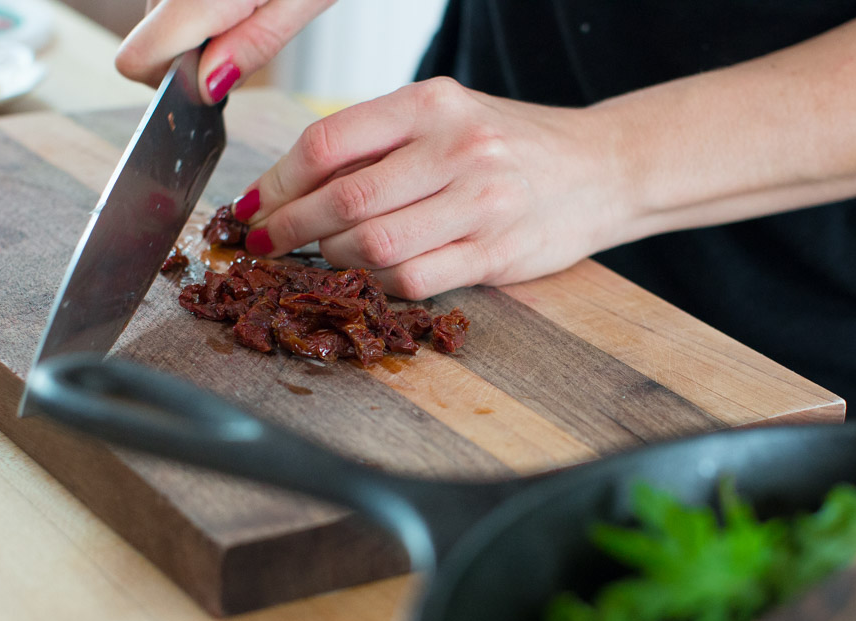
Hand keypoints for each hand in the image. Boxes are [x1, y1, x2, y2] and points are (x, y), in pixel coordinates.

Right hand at [116, 0, 335, 102]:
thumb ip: (255, 43)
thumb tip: (209, 88)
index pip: (136, 59)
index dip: (172, 85)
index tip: (213, 85)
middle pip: (147, 37)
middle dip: (191, 53)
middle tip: (249, 33)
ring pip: (160, 11)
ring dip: (199, 24)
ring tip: (252, 2)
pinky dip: (200, 0)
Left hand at [234, 77, 633, 299]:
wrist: (601, 168)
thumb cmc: (512, 143)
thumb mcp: (447, 116)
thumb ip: (379, 141)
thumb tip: (293, 184)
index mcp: (432, 103)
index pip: (329, 142)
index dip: (278, 180)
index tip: (254, 204)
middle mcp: (457, 147)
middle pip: (344, 199)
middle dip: (290, 228)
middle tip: (266, 242)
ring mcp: (481, 203)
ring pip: (374, 246)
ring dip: (333, 259)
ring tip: (323, 257)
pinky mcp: (496, 253)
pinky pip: (414, 279)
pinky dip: (378, 283)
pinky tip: (371, 275)